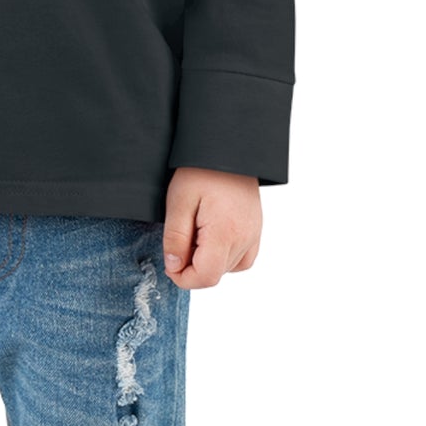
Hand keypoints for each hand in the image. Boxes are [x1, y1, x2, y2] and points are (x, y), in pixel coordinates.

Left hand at [161, 167, 261, 288]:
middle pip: (215, 274)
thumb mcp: (179, 201)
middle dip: (192, 266)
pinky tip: (212, 237)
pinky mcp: (256, 230)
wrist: (227, 147)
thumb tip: (174, 267)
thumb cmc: (201, 170)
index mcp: (225, 233)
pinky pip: (241, 258)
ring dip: (207, 260)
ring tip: (196, 230)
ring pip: (228, 268)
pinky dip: (225, 256)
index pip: (206, 277)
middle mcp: (244, 238)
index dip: (183, 278)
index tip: (170, 263)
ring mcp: (253, 235)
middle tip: (181, 237)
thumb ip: (175, 238)